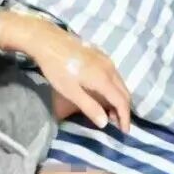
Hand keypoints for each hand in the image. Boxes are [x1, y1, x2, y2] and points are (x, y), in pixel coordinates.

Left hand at [0, 9, 130, 131]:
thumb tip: (105, 123)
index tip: (124, 132)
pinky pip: (114, 75)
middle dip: (124, 110)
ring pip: (120, 83)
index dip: (125, 117)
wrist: (49, 42)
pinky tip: (103, 93)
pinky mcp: (100, 55)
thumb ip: (90, 107)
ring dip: (118, 99)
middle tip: (117, 124)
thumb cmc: (57, 69)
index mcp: (104, 79)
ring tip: (109, 112)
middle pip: (124, 92)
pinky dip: (114, 88)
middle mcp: (110, 68)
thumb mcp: (71, 92)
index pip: (121, 101)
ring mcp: (106, 60)